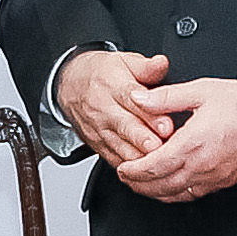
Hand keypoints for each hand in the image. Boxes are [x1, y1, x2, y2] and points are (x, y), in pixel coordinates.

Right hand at [57, 49, 172, 162]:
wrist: (70, 87)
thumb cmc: (103, 75)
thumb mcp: (124, 62)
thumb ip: (146, 66)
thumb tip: (161, 63)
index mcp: (113, 86)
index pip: (131, 100)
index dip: (149, 114)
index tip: (166, 125)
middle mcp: (104, 109)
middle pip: (125, 127)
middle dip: (144, 139)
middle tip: (160, 147)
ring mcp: (100, 130)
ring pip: (120, 148)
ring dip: (140, 157)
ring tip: (158, 164)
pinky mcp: (98, 146)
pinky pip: (115, 160)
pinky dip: (131, 169)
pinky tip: (147, 173)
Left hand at [113, 76, 236, 202]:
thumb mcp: (201, 90)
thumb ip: (166, 97)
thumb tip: (139, 98)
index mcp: (194, 143)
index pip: (154, 166)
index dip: (133, 170)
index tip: (122, 167)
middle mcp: (203, 165)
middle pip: (161, 185)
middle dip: (138, 184)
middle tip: (126, 178)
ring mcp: (215, 177)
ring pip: (177, 195)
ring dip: (154, 193)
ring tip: (141, 184)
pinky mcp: (225, 181)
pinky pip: (194, 195)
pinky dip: (175, 195)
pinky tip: (168, 187)